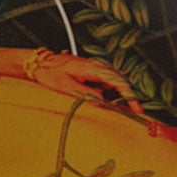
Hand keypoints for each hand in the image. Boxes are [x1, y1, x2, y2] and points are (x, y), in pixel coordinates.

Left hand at [11, 50, 138, 105]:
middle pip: (120, 82)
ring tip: (126, 112)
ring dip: (120, 97)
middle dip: (129, 97)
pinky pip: (105, 85)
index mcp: (92, 68)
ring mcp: (95, 70)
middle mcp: (97, 67)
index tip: (137, 108)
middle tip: (136, 113)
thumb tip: (103, 101)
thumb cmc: (50, 73)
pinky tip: (111, 106)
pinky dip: (110, 95)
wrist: (39, 63)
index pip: (117, 81)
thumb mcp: (66, 86)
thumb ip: (86, 93)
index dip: (130, 95)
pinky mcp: (91, 74)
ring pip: (114, 84)